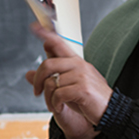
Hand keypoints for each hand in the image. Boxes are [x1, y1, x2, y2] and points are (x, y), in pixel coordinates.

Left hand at [24, 23, 112, 138]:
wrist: (110, 111)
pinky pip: (59, 94)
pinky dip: (55, 104)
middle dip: (37, 80)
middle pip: (48, 64)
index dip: (46, 34)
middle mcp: (79, 65)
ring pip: (52, 82)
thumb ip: (50, 77)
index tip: (35, 27)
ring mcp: (82, 76)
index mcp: (76, 61)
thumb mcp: (68, 85)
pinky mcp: (83, 88)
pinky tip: (59, 108)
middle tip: (37, 92)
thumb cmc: (89, 99)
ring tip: (53, 105)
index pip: (59, 42)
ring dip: (48, 98)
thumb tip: (28, 74)